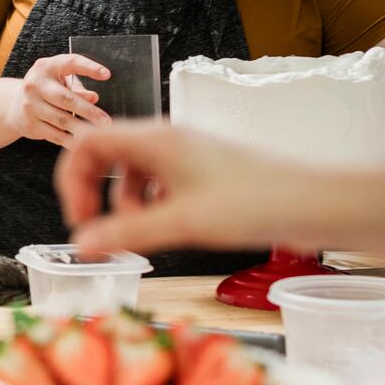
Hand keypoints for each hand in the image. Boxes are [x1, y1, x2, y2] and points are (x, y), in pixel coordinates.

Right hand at [5, 54, 110, 147]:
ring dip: (82, 129)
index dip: (89, 68)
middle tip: (106, 122)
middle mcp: (35, 84)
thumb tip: (94, 98)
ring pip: (62, 120)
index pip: (70, 63)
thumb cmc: (47, 90)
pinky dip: (70, 141)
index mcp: (46, 67)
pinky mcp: (30, 124)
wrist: (14, 105)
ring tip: (97, 135)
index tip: (107, 74)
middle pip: (66, 99)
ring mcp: (30, 105)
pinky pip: (55, 135)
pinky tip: (82, 145)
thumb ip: (78, 88)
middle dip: (89, 111)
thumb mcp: (61, 82)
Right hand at [54, 123, 309, 253]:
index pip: (88, 143)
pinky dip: (151, 209)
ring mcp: (185, 157)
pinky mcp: (201, 176)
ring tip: (145, 237)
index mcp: (158, 140)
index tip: (80, 221)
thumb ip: (127, 233)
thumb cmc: (256, 203)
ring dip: (126, 208)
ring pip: (132, 176)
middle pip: (107, 157)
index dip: (72, 180)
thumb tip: (82, 244)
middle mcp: (168, 141)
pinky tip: (169, 230)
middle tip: (100, 235)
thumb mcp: (183, 223)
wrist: (311, 204)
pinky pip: (158, 186)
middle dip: (96, 196)